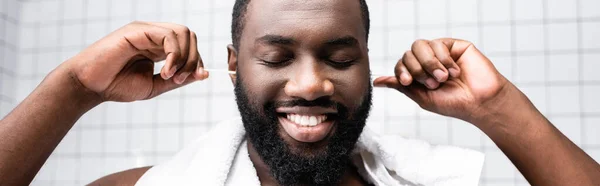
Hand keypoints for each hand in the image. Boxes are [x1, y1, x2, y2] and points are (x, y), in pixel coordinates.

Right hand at [63, 21, 207, 101]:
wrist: (91, 86)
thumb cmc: (117, 86)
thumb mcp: (155, 85)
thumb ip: (179, 79)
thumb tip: (203, 74)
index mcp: (159, 47)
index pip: (190, 45)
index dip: (197, 61)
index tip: (194, 78)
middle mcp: (154, 35)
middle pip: (189, 36)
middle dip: (193, 59)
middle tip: (181, 79)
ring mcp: (146, 30)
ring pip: (182, 33)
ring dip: (184, 58)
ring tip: (171, 77)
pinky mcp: (138, 30)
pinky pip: (168, 35)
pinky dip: (174, 54)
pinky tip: (165, 71)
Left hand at [373, 38, 509, 121]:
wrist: (479, 102)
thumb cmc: (453, 103)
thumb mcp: (422, 98)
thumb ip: (401, 86)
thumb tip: (377, 81)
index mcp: (418, 74)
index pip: (401, 65)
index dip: (402, 71)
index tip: (409, 82)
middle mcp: (427, 61)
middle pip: (408, 53)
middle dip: (418, 69)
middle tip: (433, 84)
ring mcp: (440, 52)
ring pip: (420, 46)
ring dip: (430, 64)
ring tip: (443, 78)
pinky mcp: (454, 46)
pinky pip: (439, 44)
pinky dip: (444, 60)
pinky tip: (455, 71)